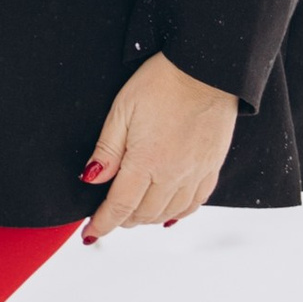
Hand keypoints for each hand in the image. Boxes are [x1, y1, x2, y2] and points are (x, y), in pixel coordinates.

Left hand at [79, 53, 238, 242]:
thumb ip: (108, 148)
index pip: (120, 206)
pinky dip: (177, 213)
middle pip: (143, 214)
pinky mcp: (212, 167)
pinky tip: (168, 213)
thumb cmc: (162, 82)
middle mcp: (173, 174)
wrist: (207, 68)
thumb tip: (92, 179)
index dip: (103, 223)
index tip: (90, 233)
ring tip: (133, 214)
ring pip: (168, 213)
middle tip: (109, 216)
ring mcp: (195, 173)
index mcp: (146, 160)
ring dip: (147, 218)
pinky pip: (194, 203)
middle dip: (122, 220)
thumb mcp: (123, 109)